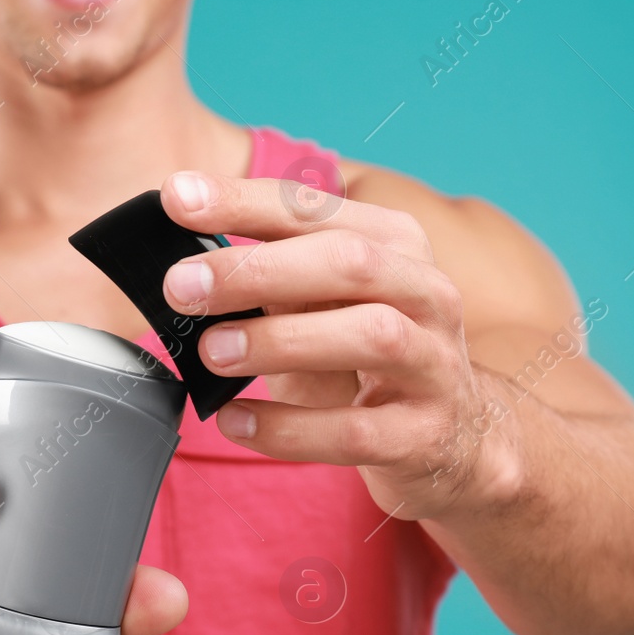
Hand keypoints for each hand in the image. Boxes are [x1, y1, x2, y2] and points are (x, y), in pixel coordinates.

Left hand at [158, 171, 520, 520]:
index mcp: (394, 244)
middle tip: (181, 286)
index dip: (243, 200)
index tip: (176, 198)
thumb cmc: (366, 356)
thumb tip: (181, 265)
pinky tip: (234, 422)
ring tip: (210, 352)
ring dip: (280, 340)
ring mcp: (434, 364)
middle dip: (257, 269)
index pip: (314, 209)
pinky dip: (288, 428)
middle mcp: (426, 293)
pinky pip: (355, 431)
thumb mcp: (323, 303)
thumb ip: (269, 276)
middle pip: (348, 263)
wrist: (457, 436)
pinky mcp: (425, 434)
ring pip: (369, 336)